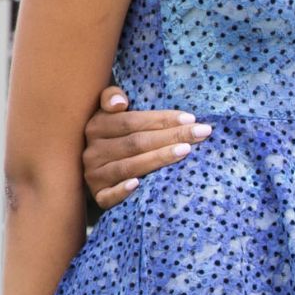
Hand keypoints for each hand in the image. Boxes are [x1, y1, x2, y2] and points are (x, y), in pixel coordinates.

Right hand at [82, 85, 210, 207]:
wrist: (100, 171)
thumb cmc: (118, 137)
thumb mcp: (113, 113)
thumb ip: (112, 97)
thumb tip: (119, 103)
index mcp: (97, 126)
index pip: (132, 121)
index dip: (161, 119)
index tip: (190, 118)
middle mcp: (92, 151)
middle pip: (136, 142)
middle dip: (171, 136)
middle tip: (201, 133)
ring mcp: (94, 175)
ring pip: (128, 166)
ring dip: (158, 158)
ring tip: (186, 151)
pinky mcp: (98, 196)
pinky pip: (109, 195)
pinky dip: (122, 190)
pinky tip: (139, 184)